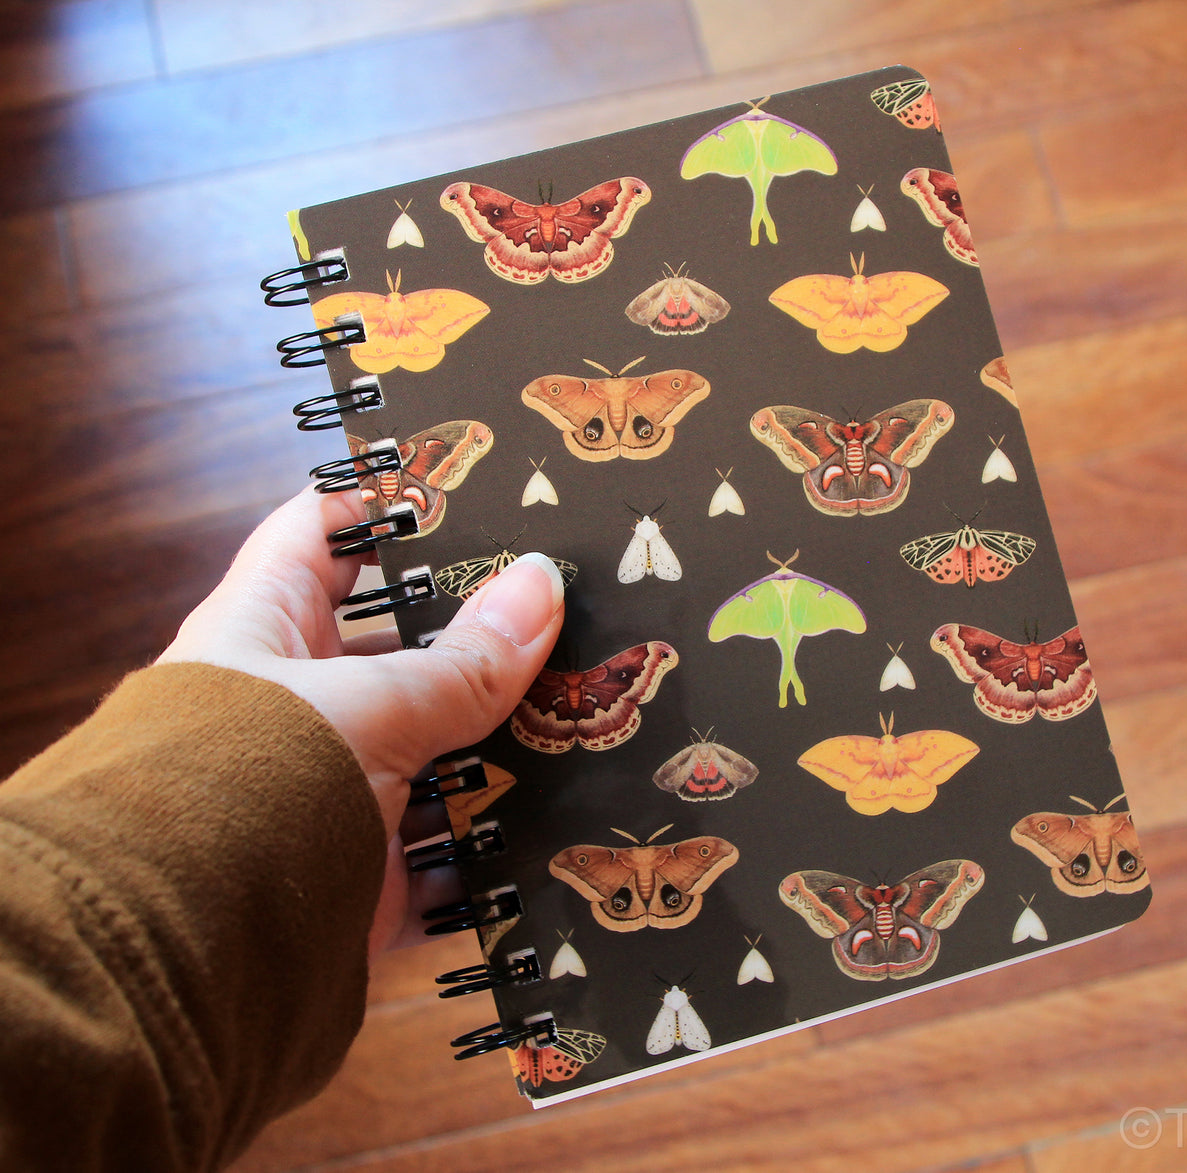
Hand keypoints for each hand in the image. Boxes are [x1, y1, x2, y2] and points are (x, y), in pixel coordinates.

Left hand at [158, 487, 562, 954]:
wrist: (189, 961)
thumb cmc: (241, 792)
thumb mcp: (366, 704)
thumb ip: (460, 661)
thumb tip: (542, 586)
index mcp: (266, 629)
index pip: (325, 532)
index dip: (389, 500)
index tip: (478, 480)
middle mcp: (299, 708)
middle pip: (404, 650)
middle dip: (481, 636)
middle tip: (573, 604)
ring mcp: (336, 795)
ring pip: (439, 754)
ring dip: (505, 748)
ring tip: (594, 709)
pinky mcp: (366, 878)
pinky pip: (450, 856)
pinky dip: (498, 849)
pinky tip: (564, 818)